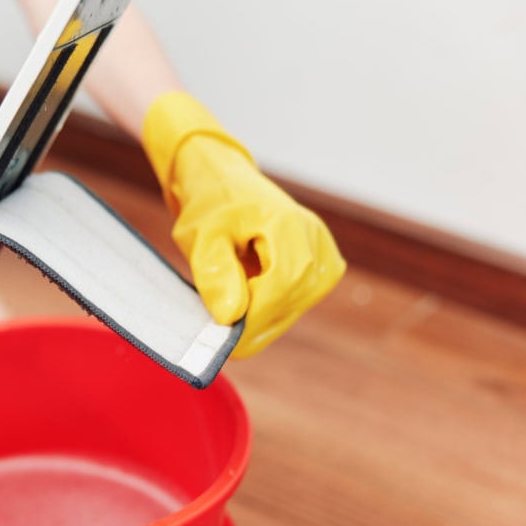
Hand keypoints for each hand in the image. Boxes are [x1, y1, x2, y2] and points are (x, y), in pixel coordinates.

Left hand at [143, 91, 345, 356]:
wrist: (224, 184)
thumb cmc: (210, 207)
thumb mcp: (201, 237)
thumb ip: (214, 274)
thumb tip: (230, 317)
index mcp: (289, 226)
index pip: (280, 288)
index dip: (252, 321)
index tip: (224, 341)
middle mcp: (315, 239)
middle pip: (291, 301)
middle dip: (254, 322)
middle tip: (221, 331)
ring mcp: (324, 253)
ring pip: (295, 307)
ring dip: (262, 317)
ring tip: (232, 302)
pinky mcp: (323, 267)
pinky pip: (298, 303)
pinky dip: (271, 310)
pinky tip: (249, 297)